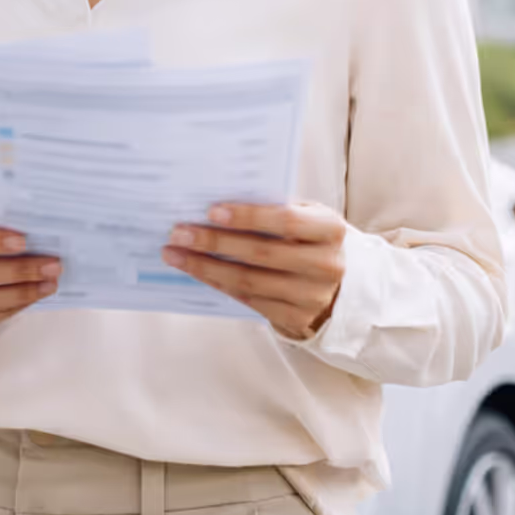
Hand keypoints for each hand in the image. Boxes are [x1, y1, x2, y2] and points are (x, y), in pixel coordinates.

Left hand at [162, 202, 346, 340]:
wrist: (339, 284)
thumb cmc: (310, 239)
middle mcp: (326, 265)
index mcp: (330, 230)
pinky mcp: (296, 317)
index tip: (211, 211)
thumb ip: (274, 206)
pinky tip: (196, 272)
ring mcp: (312, 296)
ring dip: (206, 267)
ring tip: (175, 254)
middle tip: (179, 233)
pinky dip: (219, 284)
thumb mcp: (305, 215)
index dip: (248, 216)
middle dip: (215, 243)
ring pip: (249, 282)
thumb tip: (219, 197)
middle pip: (262, 254)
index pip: (287, 221)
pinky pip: (249, 300)